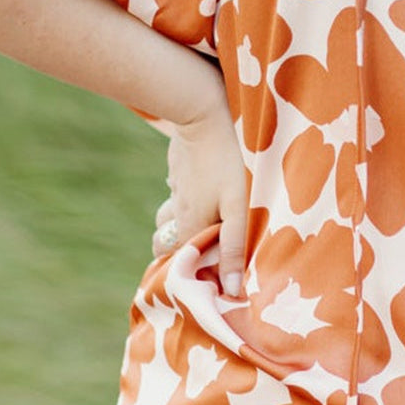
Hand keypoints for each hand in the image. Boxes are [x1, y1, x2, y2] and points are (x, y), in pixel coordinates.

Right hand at [150, 89, 245, 296]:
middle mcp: (176, 211)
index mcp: (189, 227)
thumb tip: (230, 290)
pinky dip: (186, 200)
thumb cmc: (228, 163)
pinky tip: (203, 193)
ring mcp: (174, 188)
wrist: (202, 113)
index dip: (190, 276)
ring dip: (180, 226)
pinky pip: (177, 191)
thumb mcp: (238, 208)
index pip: (179, 264)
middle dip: (178, 255)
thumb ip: (234, 248)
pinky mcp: (178, 169)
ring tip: (203, 229)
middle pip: (166, 244)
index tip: (208, 282)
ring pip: (168, 217)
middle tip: (201, 258)